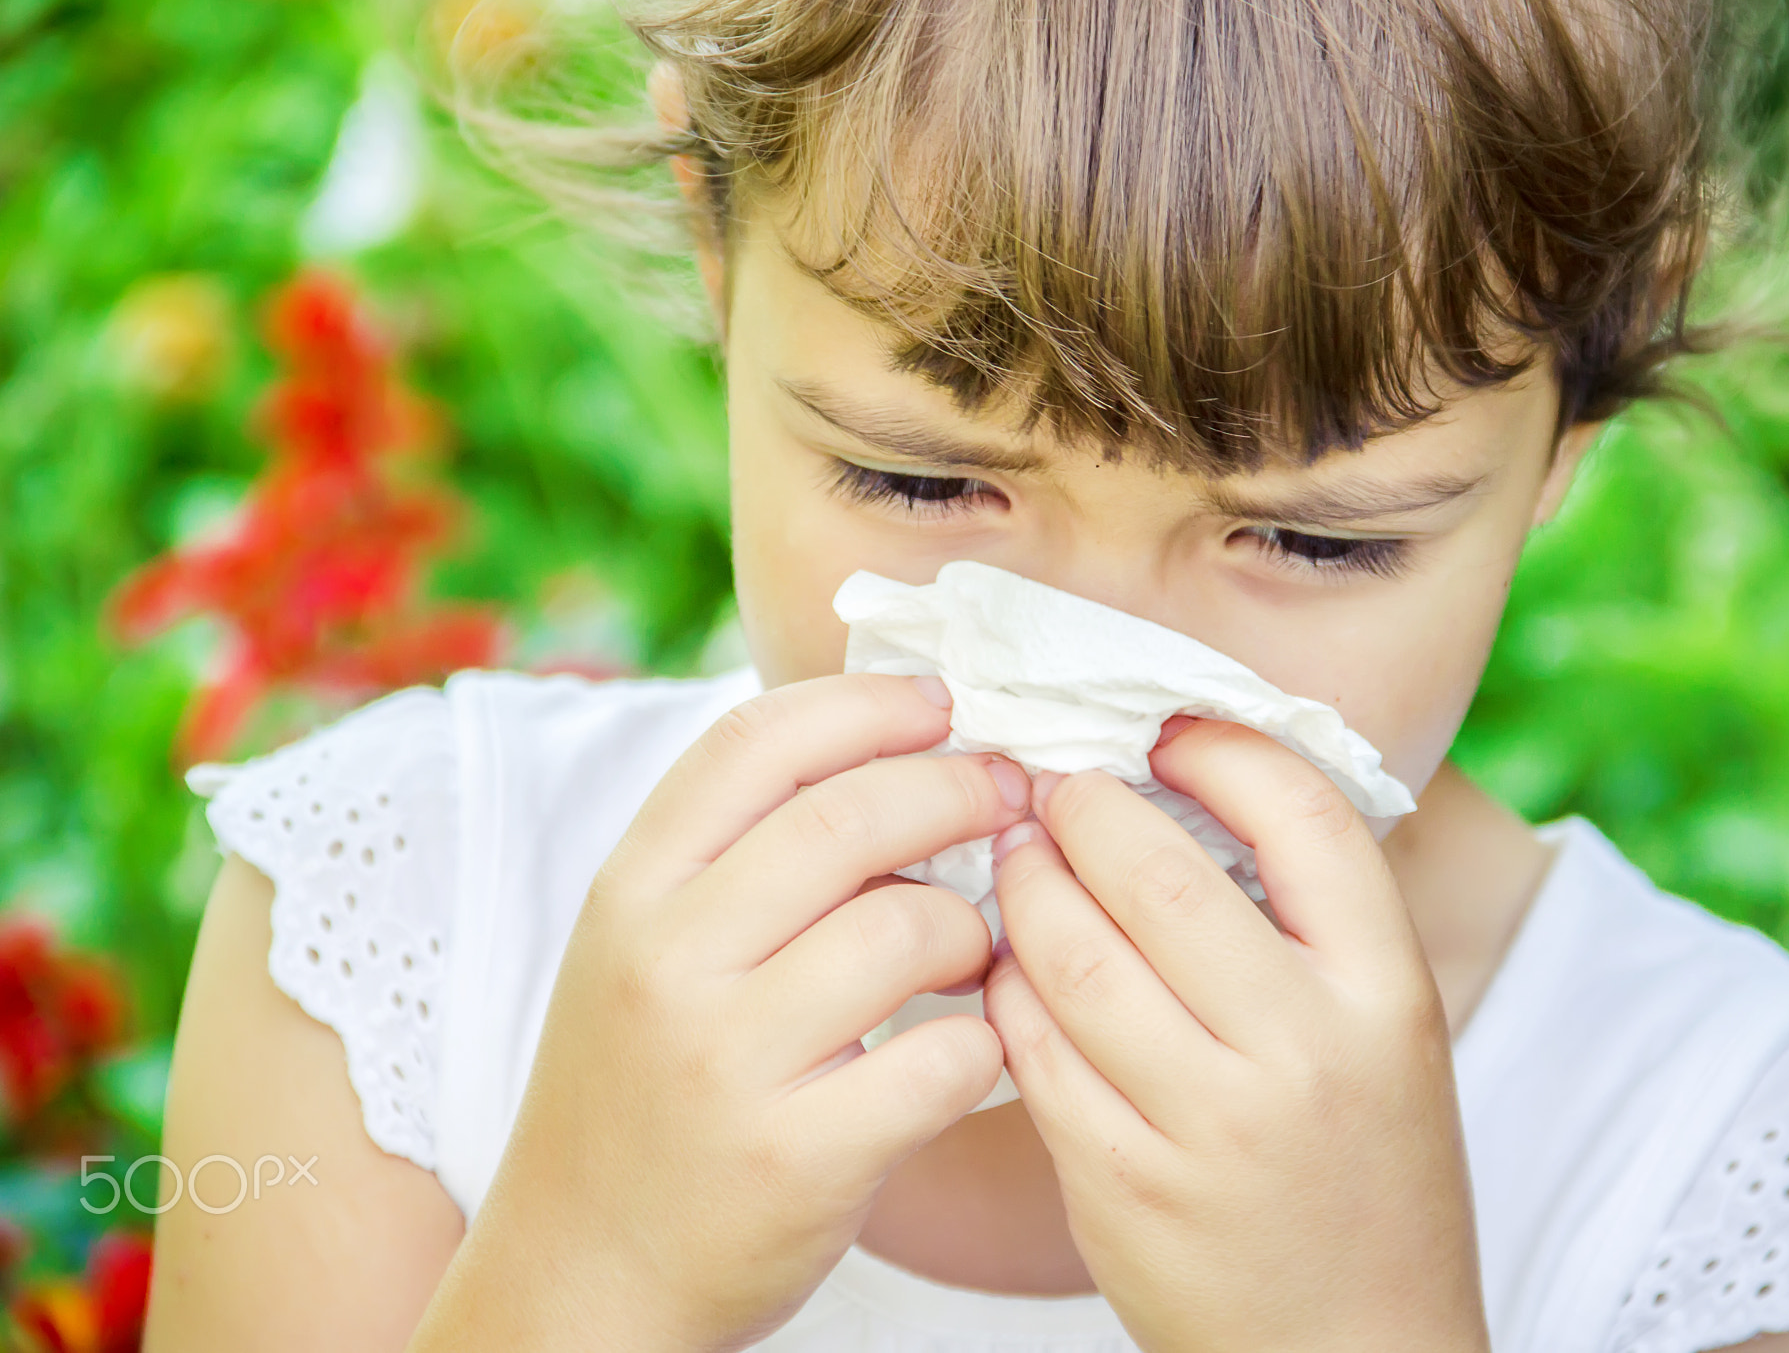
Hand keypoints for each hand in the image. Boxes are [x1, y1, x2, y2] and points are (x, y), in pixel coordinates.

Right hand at [418, 675, 1029, 1352]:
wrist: (582, 1278)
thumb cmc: (641, 1093)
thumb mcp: (640, 950)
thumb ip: (734, 856)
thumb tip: (890, 752)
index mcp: (631, 891)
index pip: (755, 742)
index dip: (867, 704)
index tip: (942, 703)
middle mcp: (666, 961)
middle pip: (850, 819)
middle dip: (959, 790)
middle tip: (1012, 798)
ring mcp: (727, 1062)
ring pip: (908, 930)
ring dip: (975, 925)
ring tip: (978, 946)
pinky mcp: (796, 1158)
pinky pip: (944, 1059)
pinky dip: (987, 1040)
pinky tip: (975, 1043)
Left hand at [981, 718, 1487, 1352]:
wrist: (1354, 1351)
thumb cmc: (1368, 1175)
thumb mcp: (1388, 1034)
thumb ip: (1311, 922)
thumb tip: (1192, 783)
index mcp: (1386, 991)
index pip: (1302, 816)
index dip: (1220, 749)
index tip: (1165, 736)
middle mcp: (1302, 1051)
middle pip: (1157, 873)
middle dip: (1082, 808)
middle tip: (1052, 787)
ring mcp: (1206, 1124)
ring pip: (1071, 954)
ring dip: (1023, 885)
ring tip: (1014, 858)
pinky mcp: (1120, 1184)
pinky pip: (1031, 1047)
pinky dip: (1004, 984)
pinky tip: (1003, 961)